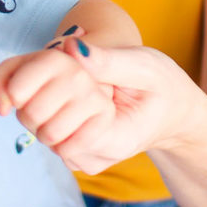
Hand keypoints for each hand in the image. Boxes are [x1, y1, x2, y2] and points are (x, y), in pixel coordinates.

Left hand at [0, 39, 206, 174]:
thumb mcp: (144, 66)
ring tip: (74, 74)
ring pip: (35, 124)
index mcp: (114, 141)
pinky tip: (68, 86)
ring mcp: (78, 157)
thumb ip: (109, 61)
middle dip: (45, 87)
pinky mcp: (69, 151)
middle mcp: (91, 158)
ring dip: (42, 92)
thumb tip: (69, 48)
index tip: (72, 64)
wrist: (171, 112)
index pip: (60, 124)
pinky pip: (41, 125)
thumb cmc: (162, 86)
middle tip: (69, 63)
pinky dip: (44, 100)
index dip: (55, 88)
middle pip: (40, 124)